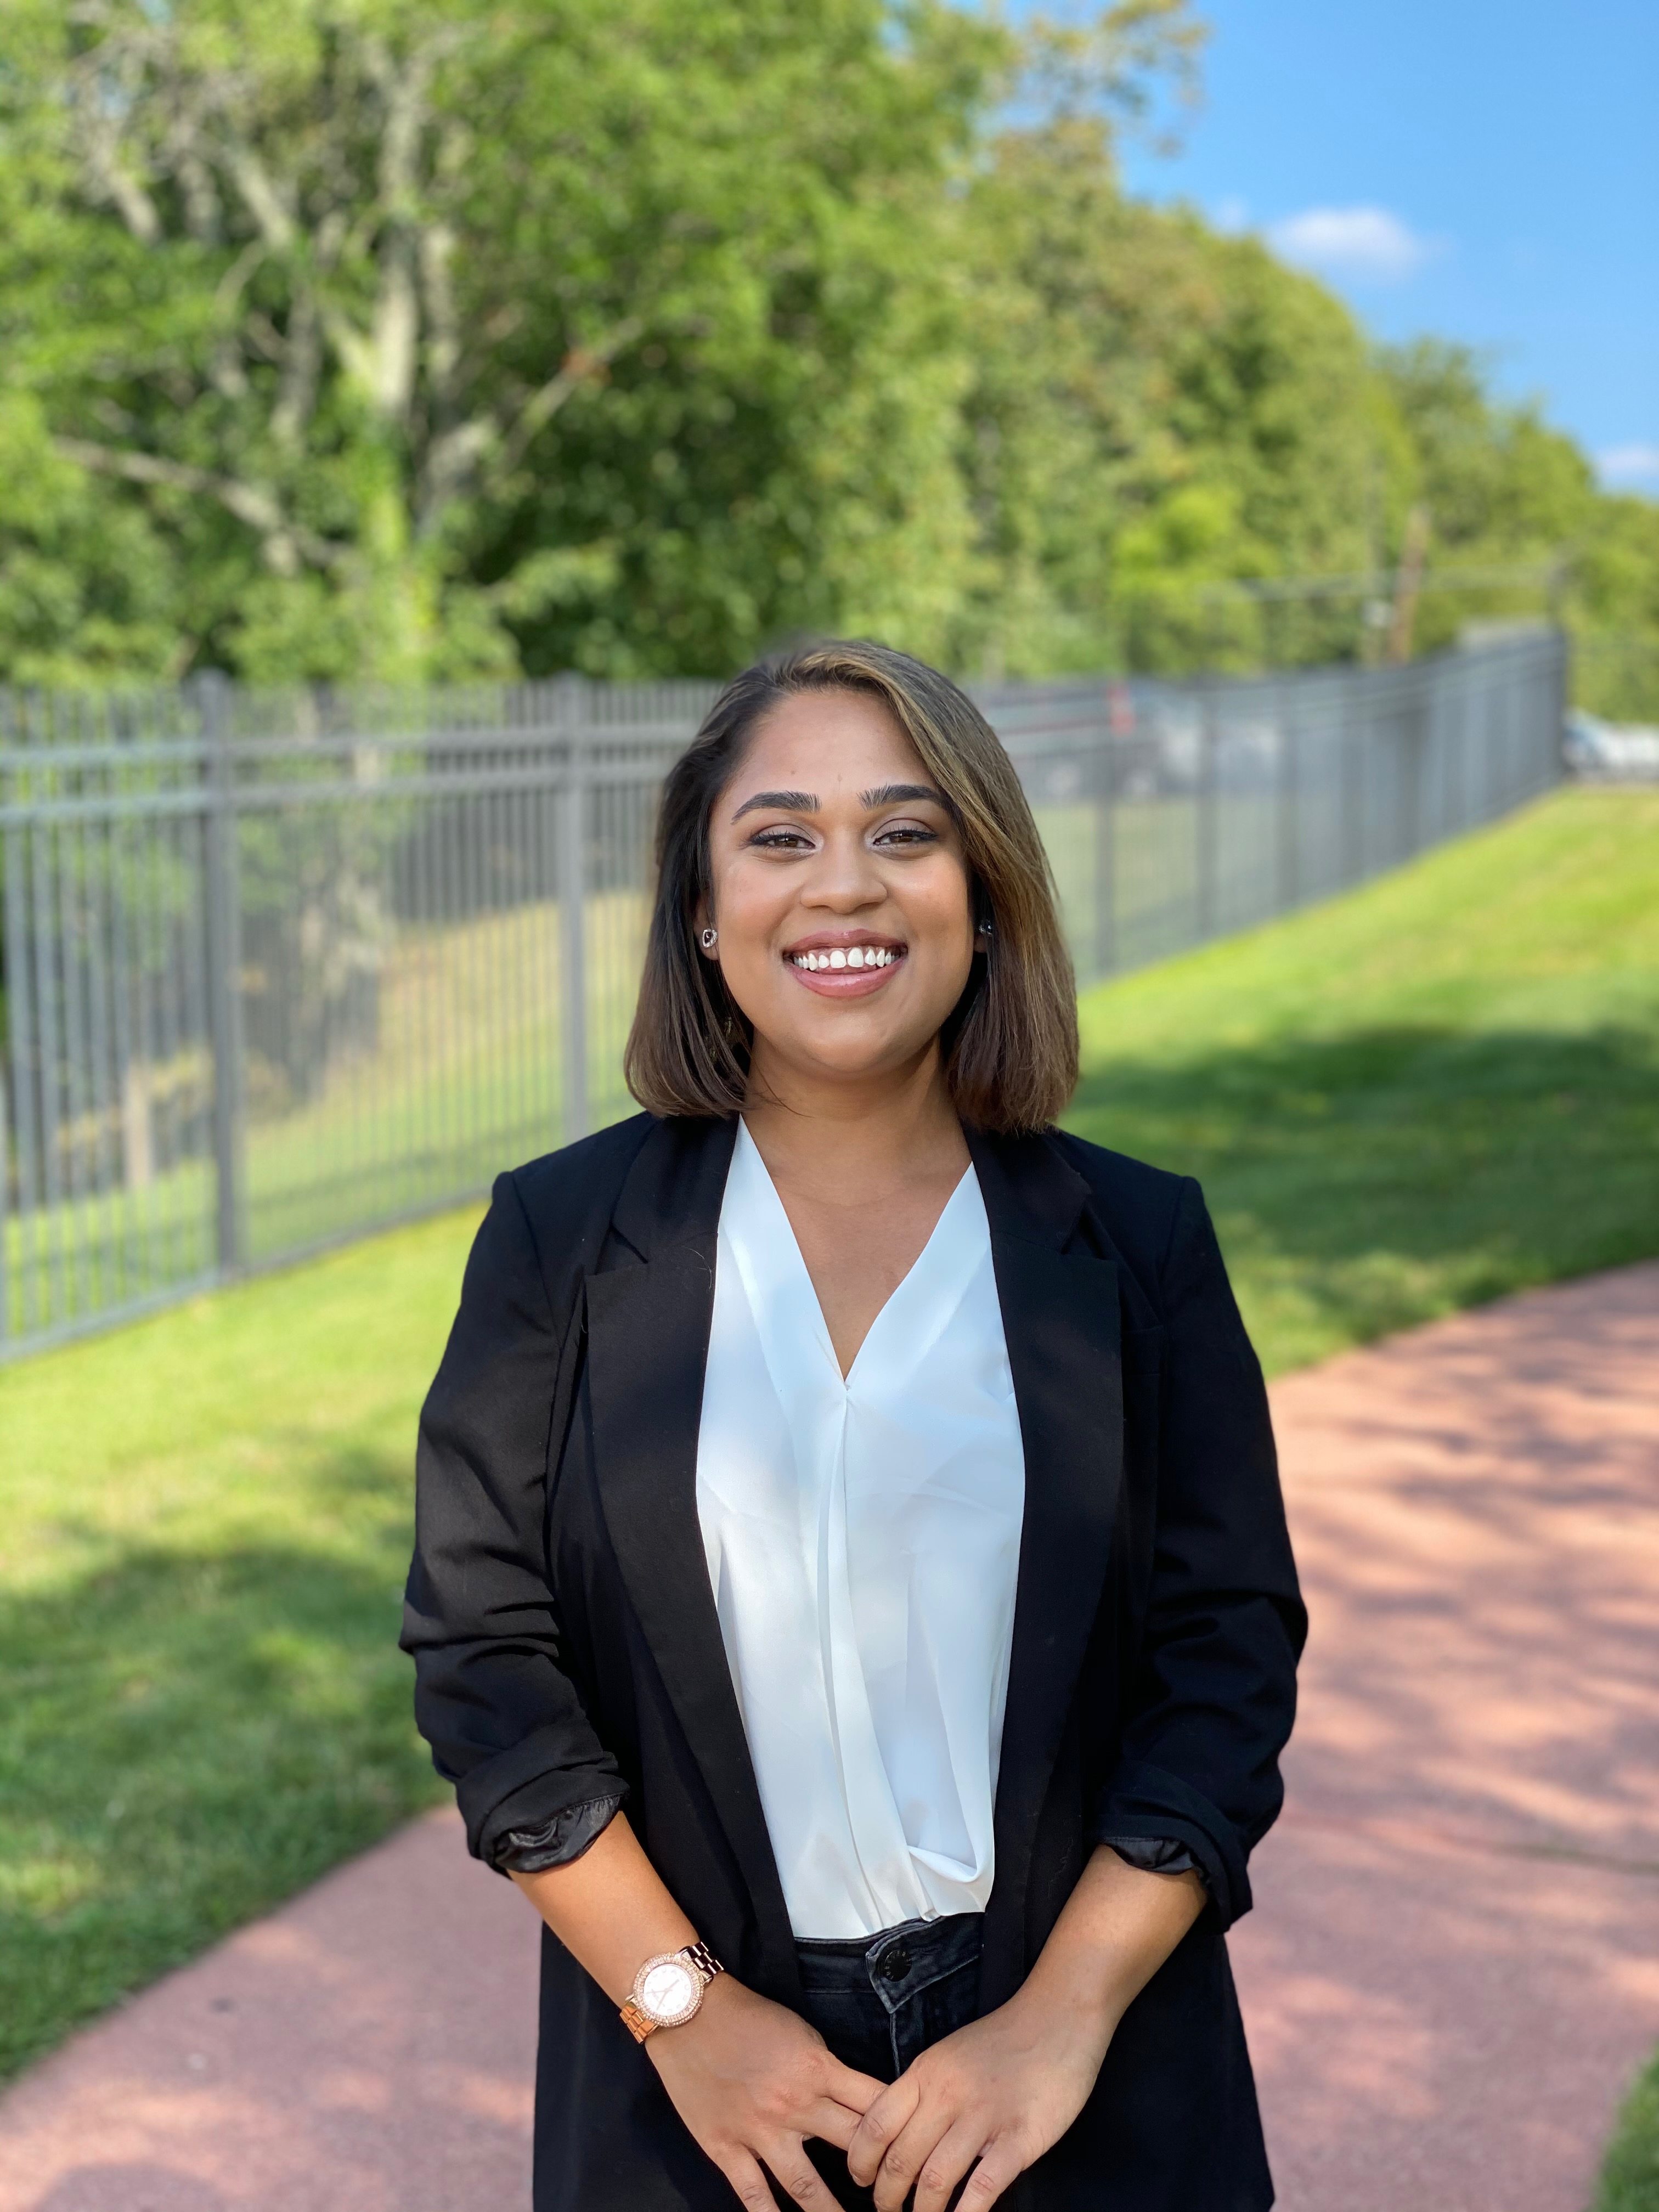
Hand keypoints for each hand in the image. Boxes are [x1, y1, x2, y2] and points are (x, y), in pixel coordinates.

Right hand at [648, 1972, 883, 2208]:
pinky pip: (754, 2194)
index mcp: (818, 2069)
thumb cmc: (749, 2016)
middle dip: (877, 2174)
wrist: (689, 2010)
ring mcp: (759, 2130)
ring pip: (806, 2187)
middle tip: (894, 2195)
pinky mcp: (725, 2147)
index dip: (901, 2129)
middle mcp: (795, 2104)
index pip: (875, 2105)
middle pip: (852, 2147)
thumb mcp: (803, 2032)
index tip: (915, 2148)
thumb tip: (856, 2100)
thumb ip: (829, 2070)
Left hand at [845, 1987, 1113, 2211]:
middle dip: (887, 2198)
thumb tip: (898, 2135)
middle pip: (900, 2160)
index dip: (860, 2161)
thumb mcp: (949, 2055)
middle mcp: (948, 2094)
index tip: (861, 2181)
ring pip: (935, 2180)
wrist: (1058, 2017)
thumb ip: (924, 2091)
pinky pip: (983, 2187)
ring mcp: (984, 2116)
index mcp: (926, 2072)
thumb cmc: (1004, 2040)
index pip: (876, 2124)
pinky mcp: (1020, 2137)